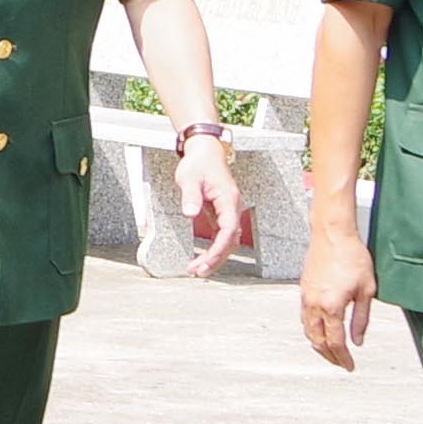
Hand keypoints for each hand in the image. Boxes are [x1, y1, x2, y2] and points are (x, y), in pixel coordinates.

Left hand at [174, 136, 251, 278]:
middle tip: (198, 272)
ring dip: (216, 257)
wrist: (206, 151)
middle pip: (230, 241)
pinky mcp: (222, 213)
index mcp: (228, 200)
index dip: (218, 248)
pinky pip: (222, 236)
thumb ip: (191, 196)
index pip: (228, 230)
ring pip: (228, 241)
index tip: (206, 260)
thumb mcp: (190, 178)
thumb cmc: (198, 164)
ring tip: (198, 270)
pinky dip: (214, 249)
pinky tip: (203, 259)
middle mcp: (232, 208)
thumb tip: (190, 213)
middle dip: (216, 259)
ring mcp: (229, 211)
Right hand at [298, 219, 375, 370]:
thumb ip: (361, 319)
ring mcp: (306, 298)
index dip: (343, 358)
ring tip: (331, 352)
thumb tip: (358, 341)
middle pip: (318, 342)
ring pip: (308, 332)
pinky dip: (312, 331)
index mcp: (331, 307)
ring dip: (318, 345)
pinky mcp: (303, 291)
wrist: (332, 234)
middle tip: (341, 363)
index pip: (336, 342)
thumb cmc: (353, 257)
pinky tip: (320, 331)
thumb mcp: (366, 290)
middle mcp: (315, 305)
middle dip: (330, 356)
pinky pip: (305, 319)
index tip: (350, 366)